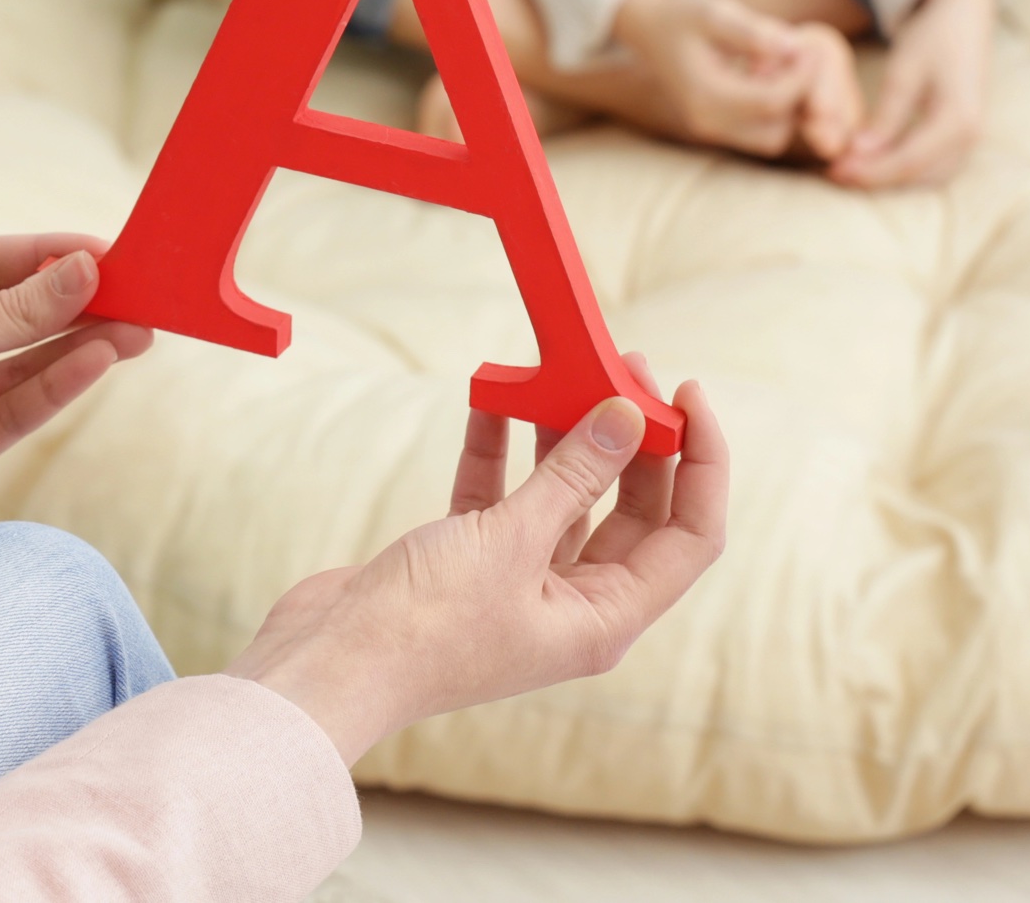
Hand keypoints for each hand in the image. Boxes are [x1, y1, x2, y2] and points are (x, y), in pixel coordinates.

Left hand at [0, 235, 152, 580]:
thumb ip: (10, 311)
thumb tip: (84, 271)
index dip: (48, 256)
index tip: (110, 252)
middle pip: (14, 316)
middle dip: (76, 302)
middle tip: (142, 291)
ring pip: (24, 365)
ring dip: (80, 346)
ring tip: (140, 329)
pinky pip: (17, 412)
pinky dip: (58, 387)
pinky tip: (98, 361)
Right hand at [226, 368, 728, 763]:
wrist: (328, 663)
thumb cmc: (425, 626)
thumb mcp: (511, 541)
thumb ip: (573, 475)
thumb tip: (628, 417)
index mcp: (605, 619)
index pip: (690, 535)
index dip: (702, 462)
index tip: (687, 393)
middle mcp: (572, 603)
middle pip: (632, 508)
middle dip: (632, 437)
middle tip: (621, 366)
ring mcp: (519, 581)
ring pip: (563, 494)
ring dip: (564, 434)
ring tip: (561, 370)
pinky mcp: (468, 561)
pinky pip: (501, 494)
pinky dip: (500, 448)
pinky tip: (492, 397)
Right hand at [613, 0, 859, 159]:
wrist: (649, 30)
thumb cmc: (683, 16)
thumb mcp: (714, 13)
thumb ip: (752, 33)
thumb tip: (795, 49)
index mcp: (705, 96)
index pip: (772, 102)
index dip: (801, 78)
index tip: (810, 48)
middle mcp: (707, 122)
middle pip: (777, 128)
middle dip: (797, 97)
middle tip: (801, 60)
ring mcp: (712, 129)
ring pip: (773, 136)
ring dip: (788, 107)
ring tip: (785, 67)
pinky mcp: (719, 128)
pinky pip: (761, 132)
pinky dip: (776, 110)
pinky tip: (771, 75)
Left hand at [830, 0, 995, 188]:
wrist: (964, 18)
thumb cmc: (932, 37)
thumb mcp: (903, 72)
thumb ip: (885, 117)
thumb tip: (858, 156)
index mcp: (958, 119)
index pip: (909, 161)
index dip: (869, 172)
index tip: (834, 171)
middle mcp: (970, 136)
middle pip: (918, 175)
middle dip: (876, 178)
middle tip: (836, 172)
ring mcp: (970, 139)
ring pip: (928, 177)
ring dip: (890, 179)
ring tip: (851, 169)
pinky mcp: (963, 137)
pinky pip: (934, 167)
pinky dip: (904, 170)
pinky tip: (874, 160)